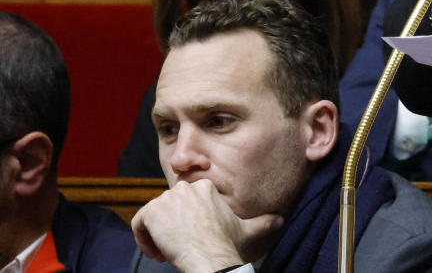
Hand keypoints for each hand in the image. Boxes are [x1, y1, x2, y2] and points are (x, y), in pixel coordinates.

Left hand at [131, 179, 282, 272]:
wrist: (210, 256)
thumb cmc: (228, 244)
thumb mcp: (249, 229)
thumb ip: (264, 221)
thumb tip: (281, 220)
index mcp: (206, 187)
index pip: (185, 200)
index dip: (186, 221)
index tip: (192, 237)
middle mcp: (186, 188)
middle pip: (168, 207)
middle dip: (170, 227)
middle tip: (179, 246)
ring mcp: (167, 198)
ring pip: (153, 216)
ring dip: (156, 236)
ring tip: (168, 253)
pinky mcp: (151, 212)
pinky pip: (138, 224)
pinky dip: (143, 240)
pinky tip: (158, 254)